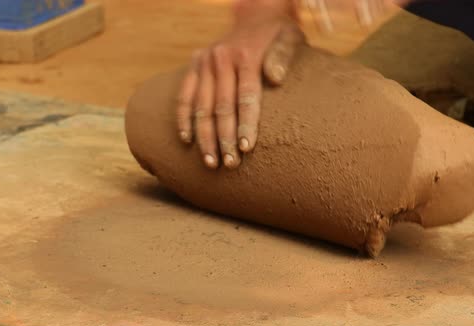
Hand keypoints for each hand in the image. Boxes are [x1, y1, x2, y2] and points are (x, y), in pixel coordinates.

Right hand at [176, 0, 304, 168]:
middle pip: (221, 107)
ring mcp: (204, 62)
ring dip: (204, 136)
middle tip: (229, 164)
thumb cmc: (277, 32)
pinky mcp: (194, 65)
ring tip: (210, 162)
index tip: (245, 149)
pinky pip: (184, 96)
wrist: (256, 13)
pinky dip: (183, 119)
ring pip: (201, 106)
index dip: (246, 124)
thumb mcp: (290, 37)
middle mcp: (221, 59)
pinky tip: (187, 141)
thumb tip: (276, 78)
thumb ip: (283, 55)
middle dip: (224, 138)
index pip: (245, 97)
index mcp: (246, 55)